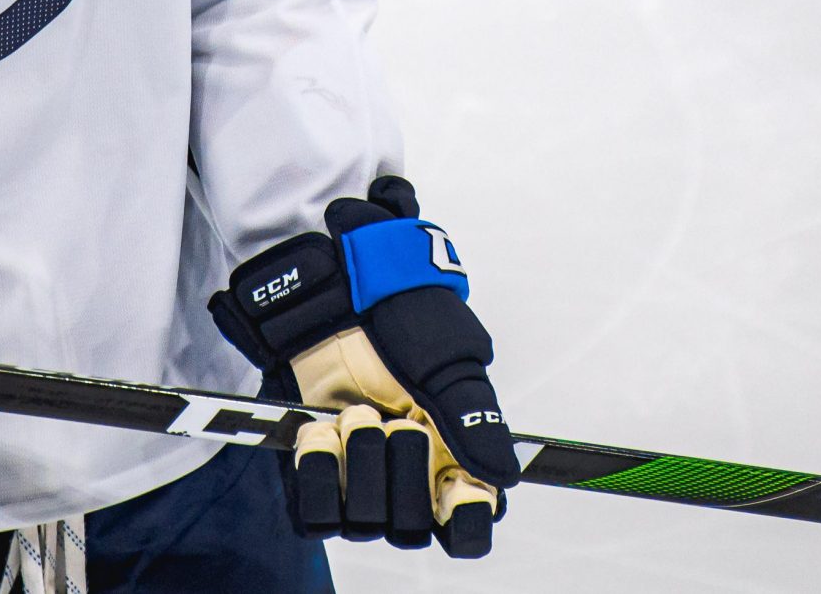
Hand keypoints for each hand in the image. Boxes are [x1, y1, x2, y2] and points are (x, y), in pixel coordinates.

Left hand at [211, 177, 516, 555]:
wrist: (335, 293)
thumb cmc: (403, 319)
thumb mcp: (448, 363)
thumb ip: (475, 421)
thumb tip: (504, 479)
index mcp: (454, 458)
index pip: (468, 526)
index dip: (463, 518)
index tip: (454, 486)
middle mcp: (410, 479)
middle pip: (411, 527)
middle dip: (400, 467)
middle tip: (393, 416)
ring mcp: (361, 479)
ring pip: (363, 522)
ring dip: (358, 463)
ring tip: (354, 412)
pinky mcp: (316, 473)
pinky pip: (316, 516)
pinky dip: (317, 474)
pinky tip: (321, 433)